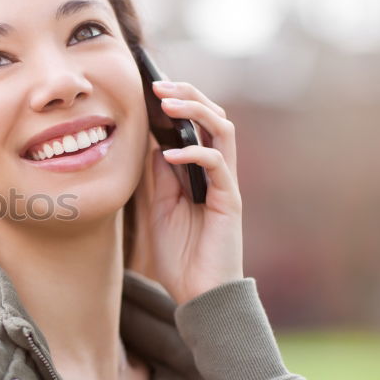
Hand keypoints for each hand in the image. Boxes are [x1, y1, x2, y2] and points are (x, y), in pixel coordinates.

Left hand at [131, 81, 243, 304]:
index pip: (196, 124)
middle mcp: (218, 172)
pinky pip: (217, 164)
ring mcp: (225, 184)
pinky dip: (194, 153)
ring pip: (222, 130)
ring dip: (195, 111)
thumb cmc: (180, 255)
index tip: (150, 87)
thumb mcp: (159, 209)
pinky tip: (169, 153)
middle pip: (214, 117)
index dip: (178, 102)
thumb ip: (160, 177)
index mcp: (200, 172)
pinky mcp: (229, 201)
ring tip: (168, 103)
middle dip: (188, 95)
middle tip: (159, 84)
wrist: (199, 295)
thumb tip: (153, 145)